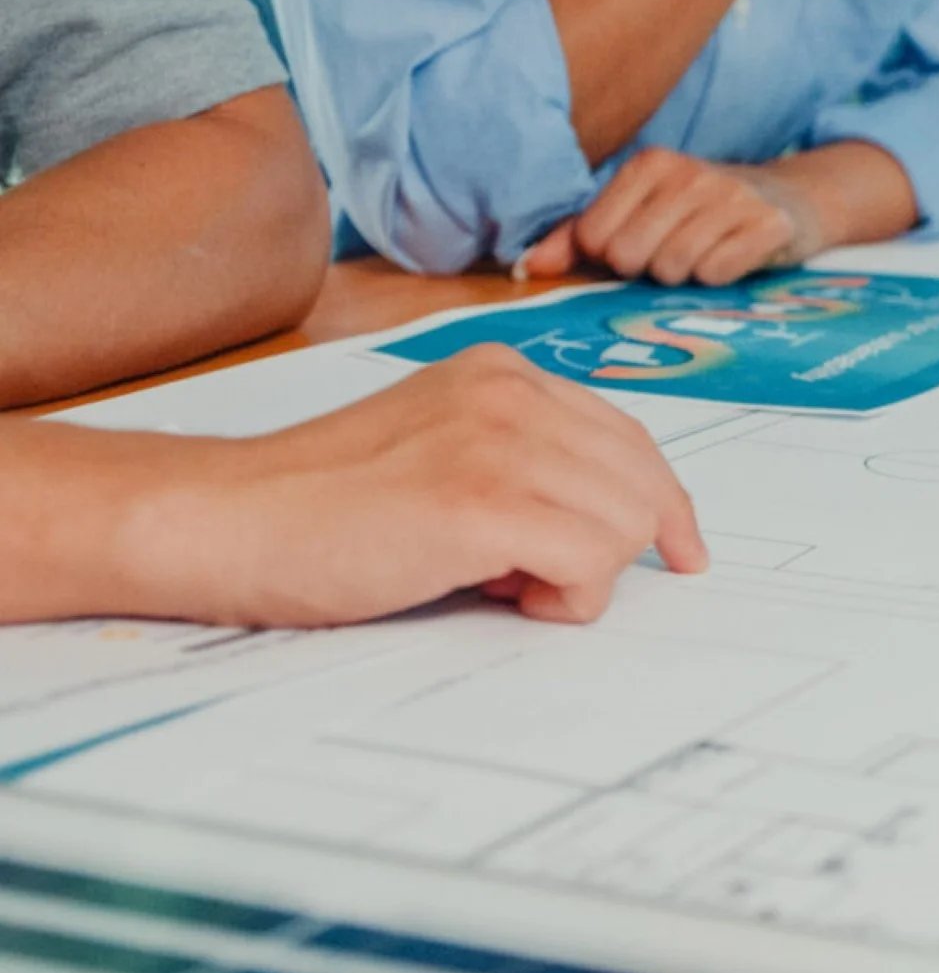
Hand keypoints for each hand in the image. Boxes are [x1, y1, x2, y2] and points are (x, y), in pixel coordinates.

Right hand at [123, 346, 708, 626]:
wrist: (224, 520)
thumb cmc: (318, 506)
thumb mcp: (438, 450)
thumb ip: (521, 463)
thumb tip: (607, 524)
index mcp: (502, 374)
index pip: (629, 437)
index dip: (663, 502)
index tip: (680, 549)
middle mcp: (511, 394)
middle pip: (642, 482)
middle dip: (617, 549)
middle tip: (543, 584)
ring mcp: (499, 443)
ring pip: (626, 525)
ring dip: (580, 576)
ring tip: (500, 583)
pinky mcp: (482, 503)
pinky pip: (594, 561)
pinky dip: (566, 597)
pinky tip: (503, 595)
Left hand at [519, 149, 825, 286]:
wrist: (795, 201)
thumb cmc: (704, 214)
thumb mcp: (643, 213)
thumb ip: (579, 239)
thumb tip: (524, 269)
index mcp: (649, 164)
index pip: (595, 238)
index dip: (614, 258)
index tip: (645, 244)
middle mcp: (688, 172)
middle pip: (630, 257)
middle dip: (650, 270)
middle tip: (677, 253)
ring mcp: (732, 195)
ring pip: (673, 268)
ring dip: (687, 276)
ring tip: (706, 254)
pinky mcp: (768, 223)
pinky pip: (718, 272)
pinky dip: (722, 277)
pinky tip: (734, 257)